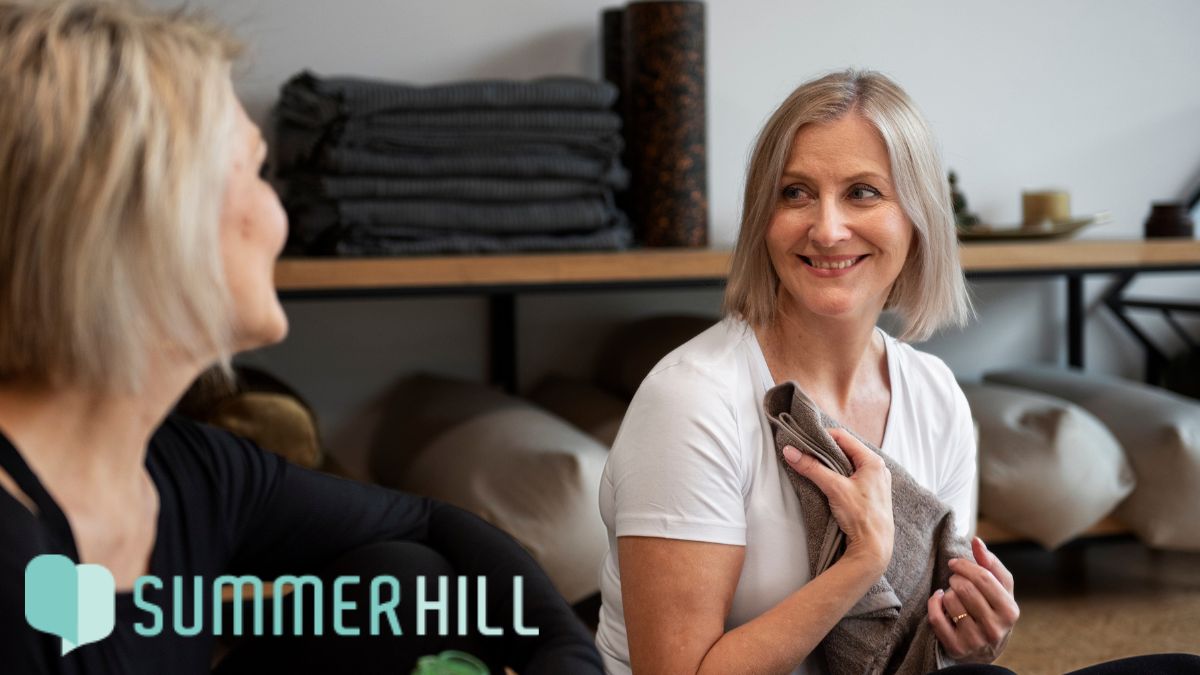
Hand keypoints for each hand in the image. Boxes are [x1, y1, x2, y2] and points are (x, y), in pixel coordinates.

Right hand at [782, 427, 893, 572]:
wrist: (874, 547)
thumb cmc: (862, 516)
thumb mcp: (834, 488)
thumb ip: (812, 468)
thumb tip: (790, 451)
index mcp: (873, 461)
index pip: (843, 437)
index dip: (822, 437)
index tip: (804, 441)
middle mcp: (876, 468)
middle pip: (845, 450)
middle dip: (824, 451)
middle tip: (805, 453)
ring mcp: (874, 482)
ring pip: (847, 464)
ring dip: (829, 464)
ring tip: (812, 466)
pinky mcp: (869, 494)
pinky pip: (850, 476)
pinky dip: (836, 475)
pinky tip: (825, 481)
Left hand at [928, 537, 1018, 662]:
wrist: (986, 649)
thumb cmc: (993, 610)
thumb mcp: (1000, 589)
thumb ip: (990, 564)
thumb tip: (976, 540)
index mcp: (1010, 611)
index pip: (984, 578)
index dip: (965, 566)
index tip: (954, 563)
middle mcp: (995, 629)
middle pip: (965, 588)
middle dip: (956, 578)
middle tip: (955, 580)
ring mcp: (975, 640)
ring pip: (950, 601)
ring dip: (947, 592)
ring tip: (953, 595)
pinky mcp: (956, 647)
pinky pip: (936, 617)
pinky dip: (933, 603)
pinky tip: (938, 599)